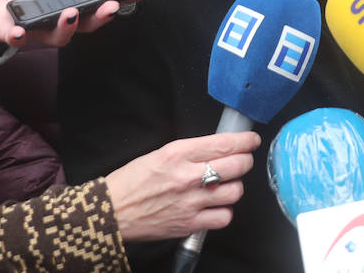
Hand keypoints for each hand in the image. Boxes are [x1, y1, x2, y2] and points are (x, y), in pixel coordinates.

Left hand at [0, 0, 119, 47]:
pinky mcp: (10, 35)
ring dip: (65, 27)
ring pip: (56, 37)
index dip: (109, 8)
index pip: (93, 12)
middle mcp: (55, 25)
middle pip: (82, 28)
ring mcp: (35, 33)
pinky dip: (19, 37)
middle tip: (108, 8)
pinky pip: (17, 40)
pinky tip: (21, 32)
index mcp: (66, 10)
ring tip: (70, 14)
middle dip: (97, 19)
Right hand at [104, 132, 261, 241]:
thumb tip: (217, 148)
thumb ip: (190, 151)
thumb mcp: (159, 153)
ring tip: (225, 185)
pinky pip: (223, 217)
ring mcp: (190, 202)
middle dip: (245, 161)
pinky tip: (215, 206)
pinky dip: (224, 211)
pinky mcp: (190, 224)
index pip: (224, 143)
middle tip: (242, 161)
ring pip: (235, 191)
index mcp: (178, 153)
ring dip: (234, 187)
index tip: (251, 140)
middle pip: (237, 165)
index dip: (245, 140)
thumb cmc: (132, 181)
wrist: (112, 211)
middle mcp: (187, 176)